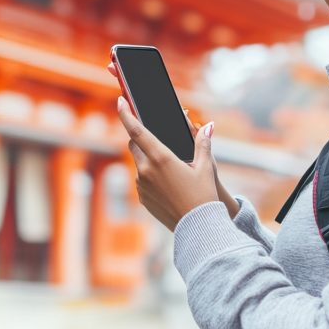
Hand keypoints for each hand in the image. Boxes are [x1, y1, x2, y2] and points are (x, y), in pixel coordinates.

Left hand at [107, 61, 238, 219]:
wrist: (198, 227)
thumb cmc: (204, 195)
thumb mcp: (206, 167)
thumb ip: (203, 143)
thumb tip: (208, 127)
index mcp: (161, 158)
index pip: (136, 131)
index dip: (126, 114)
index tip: (120, 101)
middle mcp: (146, 170)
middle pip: (134, 145)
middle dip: (140, 137)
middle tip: (153, 136)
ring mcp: (141, 185)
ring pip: (139, 163)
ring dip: (147, 159)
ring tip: (169, 167)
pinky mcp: (142, 197)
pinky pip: (141, 180)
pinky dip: (150, 176)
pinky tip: (167, 183)